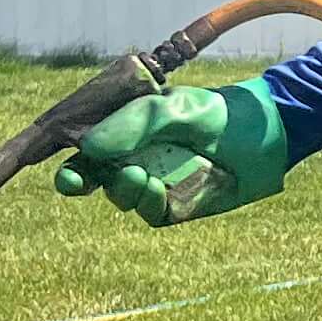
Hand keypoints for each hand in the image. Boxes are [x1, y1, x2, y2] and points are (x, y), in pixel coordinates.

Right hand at [54, 81, 291, 224]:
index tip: (59, 165)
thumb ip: (131, 124)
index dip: (67, 158)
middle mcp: (134, 157)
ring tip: (137, 175)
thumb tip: (88, 147)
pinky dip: (146, 202)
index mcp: (126, 130)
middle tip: (74, 182)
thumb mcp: (170, 108)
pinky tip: (155, 188)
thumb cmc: (215, 112)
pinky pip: (149, 212)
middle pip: (92, 177)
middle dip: (77, 182)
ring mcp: (153, 183)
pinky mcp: (175, 206)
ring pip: (120, 196)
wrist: (262, 134)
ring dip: (120, 189)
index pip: (85, 147)